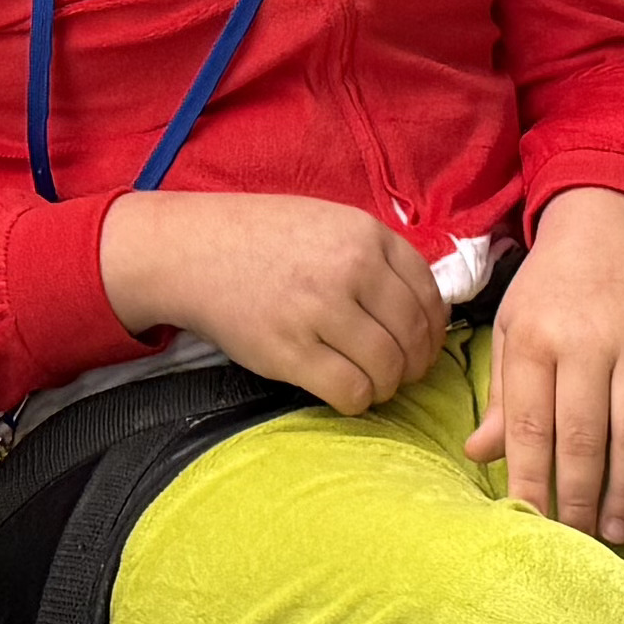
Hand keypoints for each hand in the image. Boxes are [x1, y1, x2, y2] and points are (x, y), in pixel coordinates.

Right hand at [104, 192, 448, 415]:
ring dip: (387, 386)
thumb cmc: (259, 238)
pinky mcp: (290, 351)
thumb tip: (421, 307)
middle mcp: (350, 270)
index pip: (429, 294)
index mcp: (365, 235)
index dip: (434, 329)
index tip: (423, 345)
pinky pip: (351, 390)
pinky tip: (346, 393)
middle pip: (414, 335)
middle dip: (415, 364)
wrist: (189, 251)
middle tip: (400, 373)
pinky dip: (358, 401)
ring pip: (388, 368)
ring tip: (372, 384)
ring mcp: (320, 311)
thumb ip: (374, 255)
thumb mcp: (327, 223)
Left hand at [467, 191, 623, 546]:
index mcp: (534, 339)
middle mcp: (586, 339)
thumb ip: (502, 394)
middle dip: (579, 498)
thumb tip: (479, 454)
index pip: (530, 427)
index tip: (530, 527)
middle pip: (582, 436)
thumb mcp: (511, 329)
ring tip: (619, 528)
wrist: (609, 224)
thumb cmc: (552, 289)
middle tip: (579, 542)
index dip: (530, 483)